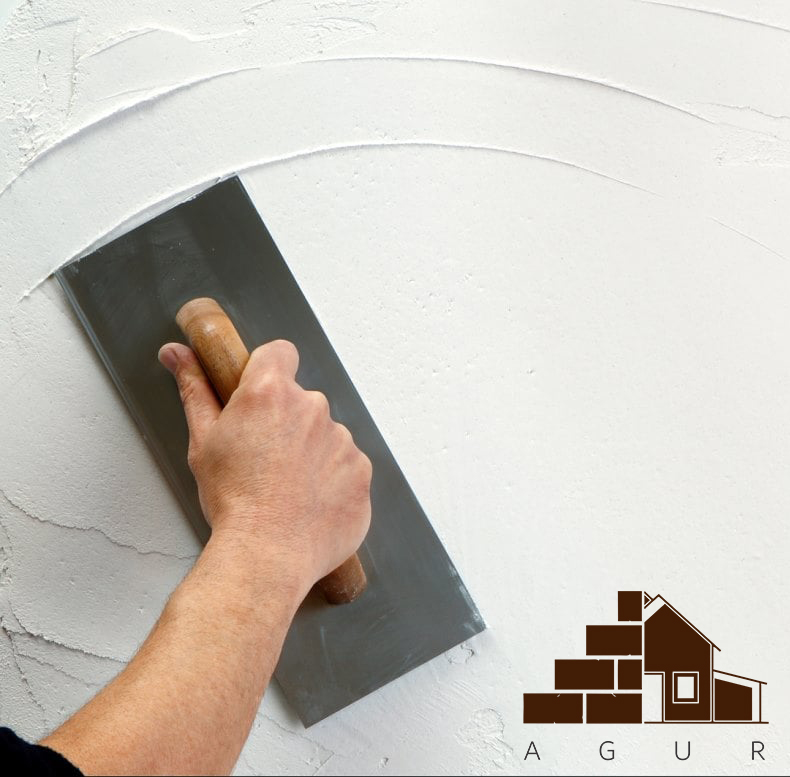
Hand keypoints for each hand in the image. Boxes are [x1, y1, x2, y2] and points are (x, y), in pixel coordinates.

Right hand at [158, 339, 371, 595]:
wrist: (267, 556)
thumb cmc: (232, 502)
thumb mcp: (202, 441)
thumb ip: (195, 389)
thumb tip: (177, 354)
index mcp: (270, 392)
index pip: (280, 353)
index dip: (269, 370)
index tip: (261, 395)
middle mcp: (312, 407)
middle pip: (302, 401)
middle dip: (287, 422)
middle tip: (265, 459)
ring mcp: (342, 440)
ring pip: (326, 435)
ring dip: (312, 453)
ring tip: (287, 488)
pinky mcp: (362, 471)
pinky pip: (347, 466)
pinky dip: (333, 480)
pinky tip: (309, 503)